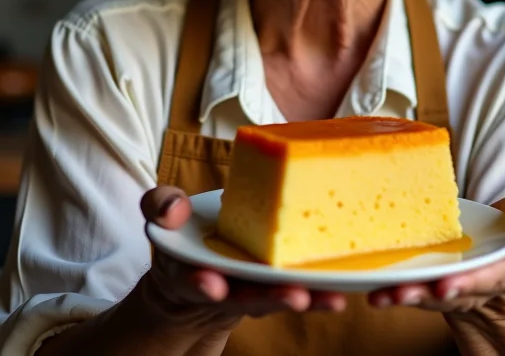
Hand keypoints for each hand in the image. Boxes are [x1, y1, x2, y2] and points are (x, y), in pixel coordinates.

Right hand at [140, 186, 347, 334]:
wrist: (201, 263)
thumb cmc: (187, 235)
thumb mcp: (165, 217)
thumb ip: (161, 206)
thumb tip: (172, 210)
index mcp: (195, 268)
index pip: (196, 280)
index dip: (204, 284)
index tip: (213, 286)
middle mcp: (226, 286)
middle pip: (248, 296)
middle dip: (269, 297)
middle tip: (294, 297)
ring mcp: (253, 288)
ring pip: (279, 296)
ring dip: (305, 296)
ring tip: (331, 298)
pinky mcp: (277, 285)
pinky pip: (299, 289)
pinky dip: (320, 291)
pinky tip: (343, 289)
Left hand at [367, 192, 504, 315]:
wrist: (485, 250)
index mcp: (502, 267)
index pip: (488, 278)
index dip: (467, 283)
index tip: (445, 287)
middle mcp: (472, 282)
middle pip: (450, 292)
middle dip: (427, 295)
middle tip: (404, 293)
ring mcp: (446, 283)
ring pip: (425, 293)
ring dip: (403, 295)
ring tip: (381, 295)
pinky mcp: (423, 280)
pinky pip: (407, 285)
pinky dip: (388, 288)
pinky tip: (369, 288)